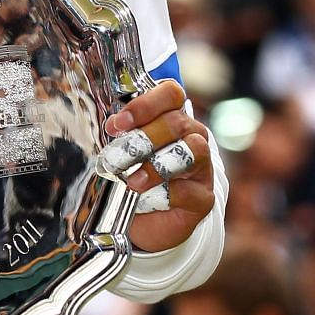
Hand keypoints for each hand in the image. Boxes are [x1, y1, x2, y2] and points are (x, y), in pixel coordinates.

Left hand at [103, 78, 215, 252]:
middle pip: (177, 122)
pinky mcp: (203, 197)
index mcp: (172, 119)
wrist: (146, 220)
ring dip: (155, 166)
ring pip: (191, 151)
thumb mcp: (124, 150)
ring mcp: (202, 167)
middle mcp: (193, 137)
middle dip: (143, 139)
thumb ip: (122, 134)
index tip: (119, 123)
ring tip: (132, 182)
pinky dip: (164, 195)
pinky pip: (188, 190)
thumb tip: (112, 124)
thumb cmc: (133, 175)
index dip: (146, 103)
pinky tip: (146, 200)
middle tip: (117, 158)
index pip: (171, 94)